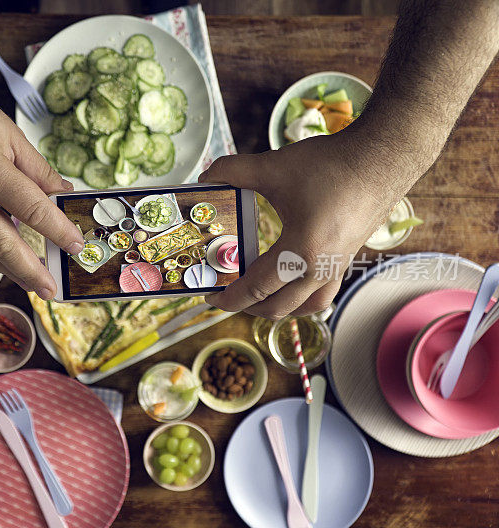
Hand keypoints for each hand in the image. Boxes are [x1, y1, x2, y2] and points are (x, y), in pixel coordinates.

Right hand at [0, 74, 82, 299]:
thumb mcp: (10, 134)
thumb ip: (39, 171)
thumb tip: (63, 196)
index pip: (34, 210)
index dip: (58, 231)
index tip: (75, 245)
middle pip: (4, 244)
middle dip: (30, 271)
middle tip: (50, 289)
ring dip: (8, 267)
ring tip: (30, 281)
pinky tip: (0, 257)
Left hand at [199, 131, 409, 318]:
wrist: (382, 157)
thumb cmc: (332, 165)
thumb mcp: (274, 167)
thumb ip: (233, 171)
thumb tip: (207, 176)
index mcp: (301, 252)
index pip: (257, 288)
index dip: (230, 297)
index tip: (210, 297)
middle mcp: (321, 268)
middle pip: (278, 307)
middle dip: (248, 306)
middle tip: (227, 295)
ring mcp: (337, 267)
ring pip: (305, 307)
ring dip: (277, 307)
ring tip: (256, 294)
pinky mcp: (347, 259)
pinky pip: (321, 293)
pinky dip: (299, 297)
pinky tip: (287, 279)